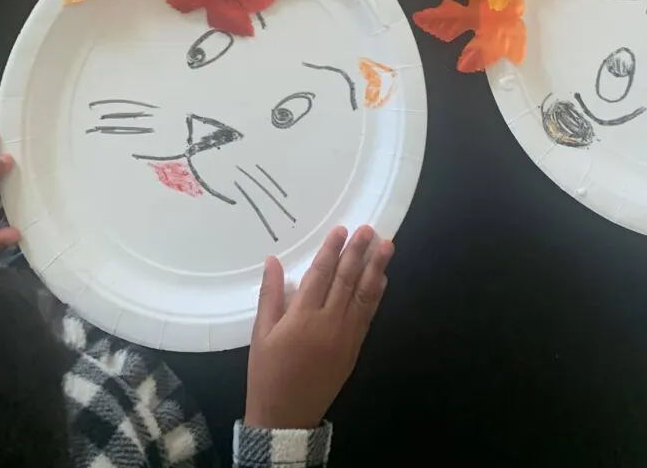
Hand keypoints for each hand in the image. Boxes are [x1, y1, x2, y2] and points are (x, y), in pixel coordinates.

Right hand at [244, 225, 394, 430]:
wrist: (286, 416)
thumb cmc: (267, 373)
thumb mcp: (261, 334)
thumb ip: (270, 295)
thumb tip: (273, 261)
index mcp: (302, 317)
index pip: (321, 275)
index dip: (332, 250)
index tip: (342, 230)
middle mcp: (328, 322)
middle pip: (346, 280)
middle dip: (358, 252)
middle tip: (369, 230)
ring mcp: (345, 335)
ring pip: (363, 295)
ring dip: (376, 268)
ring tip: (386, 246)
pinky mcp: (355, 347)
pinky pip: (368, 315)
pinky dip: (376, 294)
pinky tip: (382, 278)